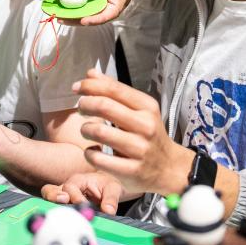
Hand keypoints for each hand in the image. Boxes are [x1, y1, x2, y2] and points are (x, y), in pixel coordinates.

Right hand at [42, 171, 129, 214]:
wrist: (106, 188)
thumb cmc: (108, 186)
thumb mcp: (113, 189)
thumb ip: (111, 199)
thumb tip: (108, 211)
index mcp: (79, 180)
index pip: (71, 187)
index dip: (75, 197)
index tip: (81, 204)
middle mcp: (67, 187)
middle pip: (52, 189)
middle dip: (54, 196)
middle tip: (63, 201)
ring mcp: (62, 197)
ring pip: (48, 197)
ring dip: (50, 204)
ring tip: (56, 214)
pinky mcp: (62, 206)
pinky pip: (51, 208)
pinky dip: (53, 214)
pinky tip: (58, 223)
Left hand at [59, 0, 135, 25]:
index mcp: (113, 9)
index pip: (103, 17)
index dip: (93, 20)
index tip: (83, 20)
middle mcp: (104, 13)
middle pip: (89, 19)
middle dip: (75, 20)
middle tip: (61, 19)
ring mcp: (96, 11)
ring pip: (83, 16)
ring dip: (70, 16)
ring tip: (57, 15)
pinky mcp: (90, 7)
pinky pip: (80, 10)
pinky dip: (71, 10)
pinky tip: (61, 9)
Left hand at [73, 69, 193, 196]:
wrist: (169, 168)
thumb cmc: (149, 135)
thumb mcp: (139, 110)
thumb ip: (115, 92)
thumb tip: (91, 73)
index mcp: (147, 107)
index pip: (114, 89)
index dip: (91, 86)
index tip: (77, 87)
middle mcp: (145, 126)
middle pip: (105, 106)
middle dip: (86, 104)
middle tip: (81, 108)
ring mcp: (139, 149)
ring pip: (99, 131)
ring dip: (86, 129)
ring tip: (87, 130)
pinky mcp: (131, 170)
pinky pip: (99, 159)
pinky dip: (89, 153)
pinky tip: (92, 151)